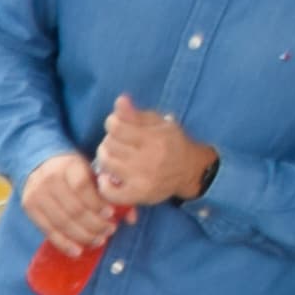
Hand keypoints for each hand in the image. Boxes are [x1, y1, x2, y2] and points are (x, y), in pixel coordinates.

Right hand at [18, 150, 115, 254]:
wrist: (40, 163)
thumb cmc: (73, 171)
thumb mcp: (91, 172)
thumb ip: (110, 191)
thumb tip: (131, 217)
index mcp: (68, 166)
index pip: (82, 188)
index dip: (97, 204)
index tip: (111, 215)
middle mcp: (49, 180)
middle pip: (73, 209)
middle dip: (94, 224)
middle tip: (109, 231)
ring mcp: (36, 195)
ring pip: (61, 222)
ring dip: (82, 236)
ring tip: (98, 241)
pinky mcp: (29, 208)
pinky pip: (47, 230)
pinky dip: (63, 243)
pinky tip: (77, 250)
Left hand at [94, 96, 213, 210]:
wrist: (190, 170)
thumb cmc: (171, 143)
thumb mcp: (158, 123)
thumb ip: (136, 114)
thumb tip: (119, 100)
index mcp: (154, 138)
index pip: (117, 127)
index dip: (112, 122)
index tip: (116, 125)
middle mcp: (148, 159)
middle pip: (109, 144)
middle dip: (109, 140)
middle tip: (116, 142)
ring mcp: (142, 179)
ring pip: (106, 163)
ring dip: (104, 157)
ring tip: (113, 155)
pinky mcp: (138, 195)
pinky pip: (109, 191)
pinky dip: (103, 184)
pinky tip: (109, 177)